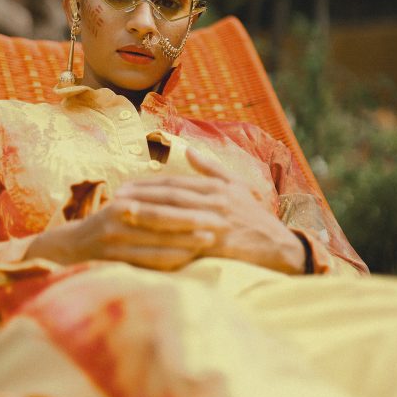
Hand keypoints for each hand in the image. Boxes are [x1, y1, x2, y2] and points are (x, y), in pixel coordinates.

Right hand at [24, 183, 221, 270]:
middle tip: (220, 221)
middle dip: (193, 219)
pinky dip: (170, 259)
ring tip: (210, 240)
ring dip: (186, 241)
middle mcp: (119, 214)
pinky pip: (147, 260)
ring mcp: (114, 237)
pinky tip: (188, 259)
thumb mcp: (125, 205)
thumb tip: (184, 182)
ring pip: (157, 239)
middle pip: (162, 216)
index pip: (162, 197)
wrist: (70, 249)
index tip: (215, 201)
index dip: (190, 199)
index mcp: (126, 198)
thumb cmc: (108, 226)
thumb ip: (150, 196)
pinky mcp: (112, 258)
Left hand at [110, 148, 306, 274]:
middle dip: (141, 194)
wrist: (280, 247)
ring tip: (123, 213)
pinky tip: (147, 243)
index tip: (124, 185)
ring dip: (148, 213)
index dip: (148, 183)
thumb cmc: (255, 217)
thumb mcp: (239, 186)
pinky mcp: (220, 243)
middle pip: (171, 195)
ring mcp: (217, 221)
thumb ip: (212, 168)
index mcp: (217, 186)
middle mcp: (216, 200)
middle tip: (116, 197)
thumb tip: (188, 149)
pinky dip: (166, 240)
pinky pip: (188, 240)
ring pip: (176, 215)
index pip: (175, 182)